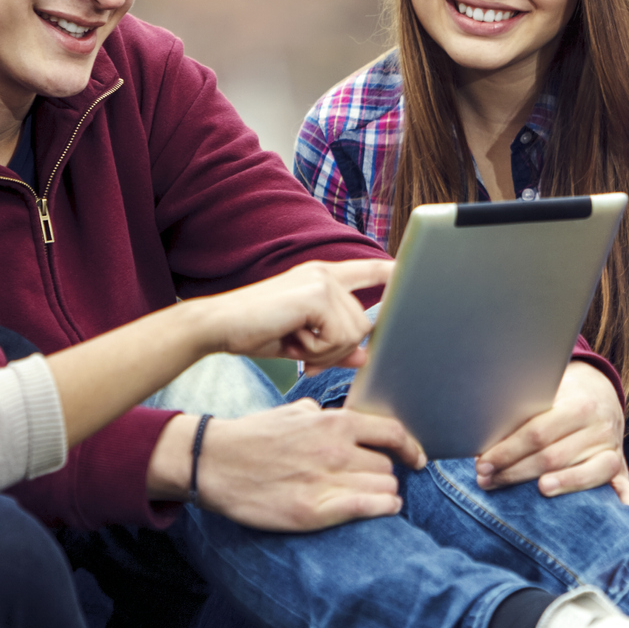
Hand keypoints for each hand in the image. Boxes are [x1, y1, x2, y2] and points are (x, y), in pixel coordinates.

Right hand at [179, 399, 425, 531]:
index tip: (416, 457)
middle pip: (388, 465)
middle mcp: (336, 450)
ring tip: (374, 495)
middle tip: (374, 480)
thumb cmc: (253, 436)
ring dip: (384, 492)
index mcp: (334, 424)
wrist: (214, 462)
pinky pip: (369, 508)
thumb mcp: (293, 412)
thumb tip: (341, 417)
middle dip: (386, 473)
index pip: (392, 433)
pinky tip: (384, 508)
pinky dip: (384, 508)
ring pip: (384, 488)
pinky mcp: (315, 511)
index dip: (411, 447)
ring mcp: (327, 481)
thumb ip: (324, 415)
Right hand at [198, 258, 390, 369]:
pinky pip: (338, 338)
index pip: (367, 270)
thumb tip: (364, 358)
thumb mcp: (303, 343)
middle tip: (300, 347)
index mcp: (322, 278)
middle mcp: (327, 274)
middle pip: (363, 326)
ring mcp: (324, 281)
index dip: (390, 271)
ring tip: (293, 340)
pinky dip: (316, 350)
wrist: (218, 326)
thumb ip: (335, 346)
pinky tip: (291, 338)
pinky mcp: (318, 294)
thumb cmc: (255, 332)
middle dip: (336, 349)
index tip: (410, 269)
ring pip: (353, 335)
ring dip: (324, 351)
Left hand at [475, 360, 628, 504]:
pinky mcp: (621, 466)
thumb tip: (482, 433)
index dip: (506, 451)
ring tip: (534, 491)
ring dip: (560, 485)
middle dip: (515, 471)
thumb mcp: (545, 396)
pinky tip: (621, 509)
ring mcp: (612, 448)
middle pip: (554, 456)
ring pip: (587, 473)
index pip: (537, 433)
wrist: (599, 394)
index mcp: (578, 404)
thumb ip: (522, 415)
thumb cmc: (560, 399)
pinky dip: (625, 498)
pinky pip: (624, 484)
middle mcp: (599, 426)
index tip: (481, 464)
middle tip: (487, 480)